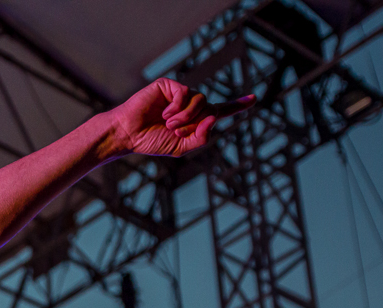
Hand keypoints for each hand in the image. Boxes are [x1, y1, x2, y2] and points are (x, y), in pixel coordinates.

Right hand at [110, 78, 254, 156]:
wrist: (130, 134)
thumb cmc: (152, 141)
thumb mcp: (182, 147)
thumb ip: (201, 137)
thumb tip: (214, 117)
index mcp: (194, 119)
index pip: (220, 111)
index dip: (237, 106)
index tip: (253, 99)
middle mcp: (189, 104)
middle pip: (211, 108)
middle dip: (196, 123)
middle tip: (175, 130)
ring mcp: (180, 94)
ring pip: (201, 100)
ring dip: (187, 117)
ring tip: (169, 124)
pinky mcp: (169, 86)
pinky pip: (185, 94)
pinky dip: (177, 108)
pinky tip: (164, 113)